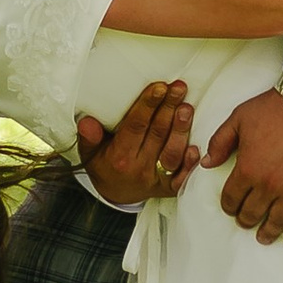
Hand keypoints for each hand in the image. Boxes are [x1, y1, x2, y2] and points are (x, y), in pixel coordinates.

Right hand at [75, 78, 198, 209]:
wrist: (114, 194)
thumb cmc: (104, 166)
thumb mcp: (90, 153)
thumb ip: (88, 137)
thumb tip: (87, 122)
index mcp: (120, 157)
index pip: (135, 127)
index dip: (148, 106)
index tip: (159, 87)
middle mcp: (139, 168)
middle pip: (157, 134)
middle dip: (169, 108)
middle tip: (178, 87)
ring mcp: (156, 178)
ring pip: (172, 153)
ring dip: (181, 130)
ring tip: (187, 108)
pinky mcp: (169, 187)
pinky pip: (182, 177)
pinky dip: (190, 163)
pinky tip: (196, 147)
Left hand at [203, 85, 282, 245]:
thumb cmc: (273, 107)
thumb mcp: (239, 118)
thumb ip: (220, 142)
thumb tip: (206, 164)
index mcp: (247, 169)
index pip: (231, 200)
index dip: (229, 206)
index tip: (231, 207)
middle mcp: (268, 185)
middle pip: (251, 215)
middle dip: (245, 220)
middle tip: (246, 221)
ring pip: (276, 222)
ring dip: (267, 232)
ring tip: (264, 236)